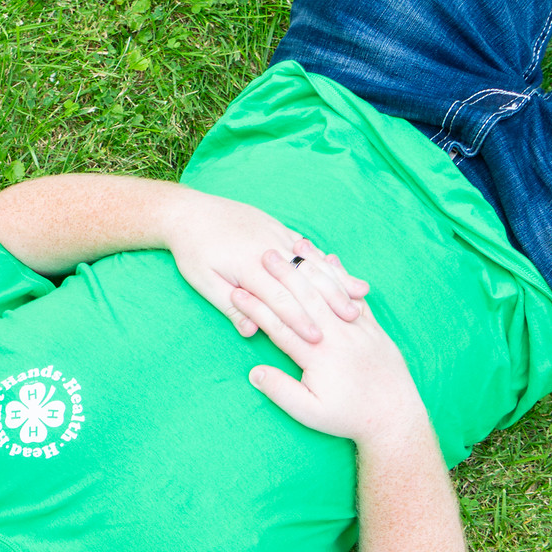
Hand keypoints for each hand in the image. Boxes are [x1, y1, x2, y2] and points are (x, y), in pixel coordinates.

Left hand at [161, 188, 368, 342]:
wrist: (190, 212)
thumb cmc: (193, 252)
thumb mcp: (203, 282)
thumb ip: (230, 306)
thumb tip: (252, 332)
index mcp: (248, 266)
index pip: (280, 299)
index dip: (300, 320)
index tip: (318, 339)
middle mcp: (268, 247)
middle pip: (306, 278)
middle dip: (331, 299)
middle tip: (353, 319)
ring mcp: (276, 233)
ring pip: (313, 259)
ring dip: (337, 278)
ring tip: (361, 294)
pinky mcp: (278, 226)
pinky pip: (307, 246)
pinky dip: (325, 260)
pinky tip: (340, 269)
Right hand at [232, 252, 426, 444]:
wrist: (394, 416)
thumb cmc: (348, 418)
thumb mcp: (309, 413)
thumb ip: (281, 391)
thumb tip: (255, 373)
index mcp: (318, 356)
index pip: (280, 326)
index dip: (256, 309)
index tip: (236, 293)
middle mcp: (338, 336)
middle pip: (305, 299)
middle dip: (282, 275)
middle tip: (262, 255)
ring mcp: (358, 328)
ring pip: (330, 290)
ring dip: (310, 267)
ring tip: (294, 246)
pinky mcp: (372, 326)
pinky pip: (353, 294)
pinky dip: (341, 276)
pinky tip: (331, 260)